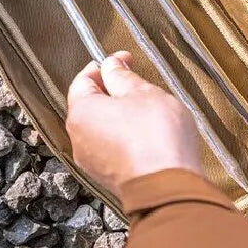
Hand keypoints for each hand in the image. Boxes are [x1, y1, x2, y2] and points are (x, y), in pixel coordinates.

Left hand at [66, 51, 203, 196]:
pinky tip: (148, 135)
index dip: (106, 65)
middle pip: (91, 105)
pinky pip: (112, 148)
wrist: (168, 187)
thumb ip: (122, 76)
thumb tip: (111, 66)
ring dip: (121, 116)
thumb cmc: (156, 137)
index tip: (125, 60)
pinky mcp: (108, 177)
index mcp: (81, 112)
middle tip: (139, 85)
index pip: (84, 79)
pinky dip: (125, 138)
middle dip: (113, 92)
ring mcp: (92, 161)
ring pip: (102, 128)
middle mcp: (79, 138)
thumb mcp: (143, 92)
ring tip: (149, 112)